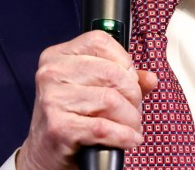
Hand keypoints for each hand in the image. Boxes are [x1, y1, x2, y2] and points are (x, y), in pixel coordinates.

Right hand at [16, 30, 156, 169]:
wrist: (44, 153)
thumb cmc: (69, 116)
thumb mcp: (89, 89)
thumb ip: (121, 78)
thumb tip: (150, 78)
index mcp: (58, 55)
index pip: (100, 41)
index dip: (123, 59)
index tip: (131, 78)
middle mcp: (52, 72)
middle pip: (110, 72)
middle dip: (132, 94)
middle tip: (135, 109)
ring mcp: (53, 99)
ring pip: (110, 100)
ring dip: (130, 118)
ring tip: (131, 125)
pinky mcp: (59, 127)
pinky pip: (104, 128)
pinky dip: (124, 136)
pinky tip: (129, 138)